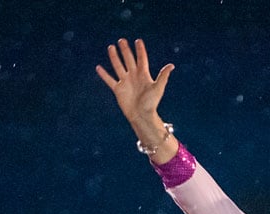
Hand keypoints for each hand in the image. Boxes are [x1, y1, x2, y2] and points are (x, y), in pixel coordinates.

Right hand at [96, 38, 177, 161]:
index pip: (142, 59)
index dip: (140, 50)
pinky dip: (104, 75)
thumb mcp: (158, 88)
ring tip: (111, 47)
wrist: (142, 116)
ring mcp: (125, 82)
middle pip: (129, 60)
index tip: (138, 41)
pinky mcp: (118, 90)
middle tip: (122, 40)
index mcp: (144, 75)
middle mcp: (134, 76)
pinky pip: (109, 80)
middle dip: (125, 50)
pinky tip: (98, 67)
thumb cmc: (151, 104)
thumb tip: (171, 65)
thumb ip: (163, 76)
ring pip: (118, 66)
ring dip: (114, 57)